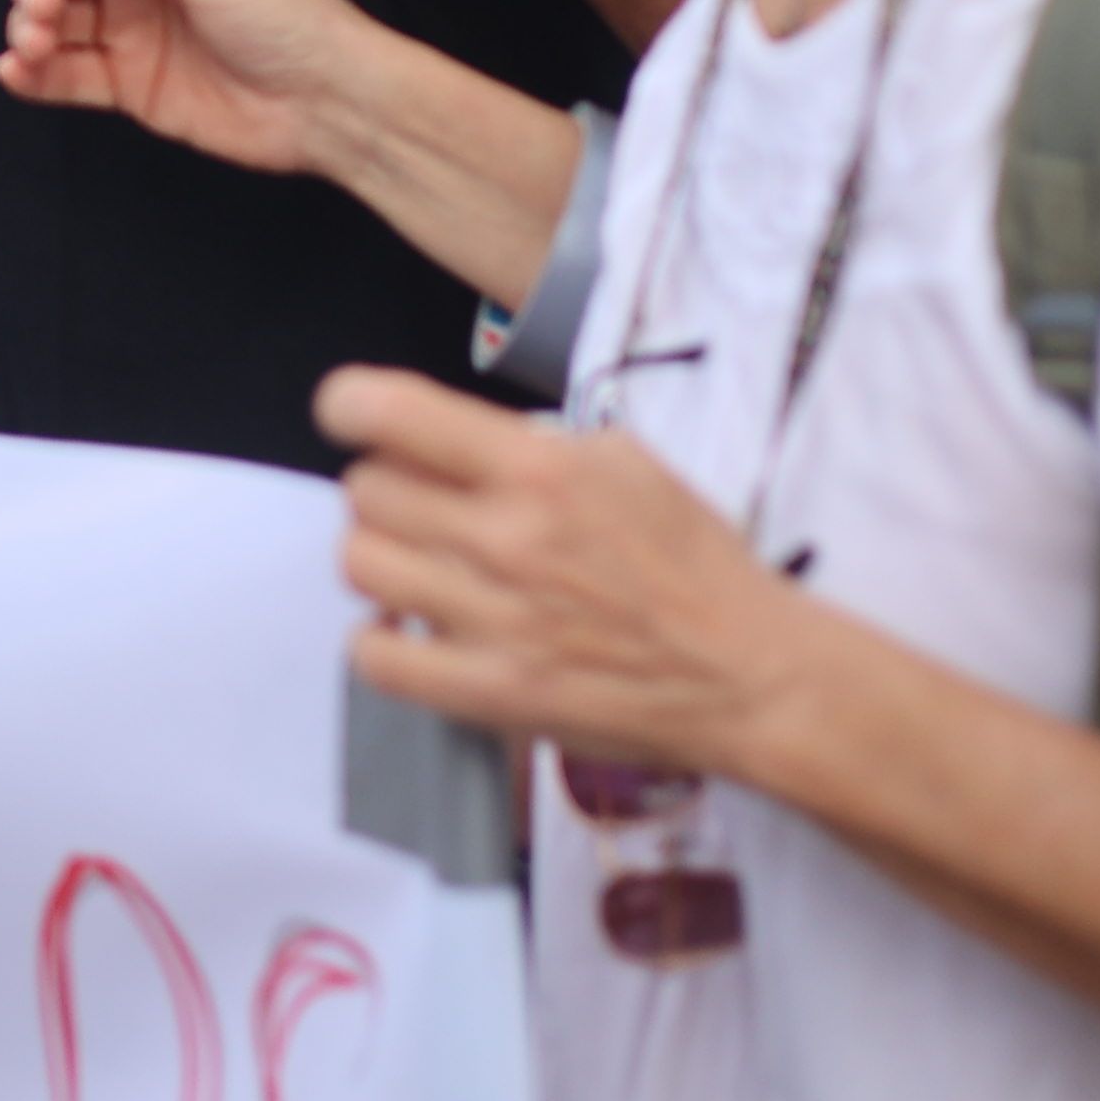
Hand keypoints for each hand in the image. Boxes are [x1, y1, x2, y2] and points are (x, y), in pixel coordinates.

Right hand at [0, 0, 385, 176]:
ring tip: (35, 46)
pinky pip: (61, 72)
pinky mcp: (125, 81)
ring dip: (25, 28)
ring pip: (47, 15)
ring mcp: (128, 25)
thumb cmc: (282, 13)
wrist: (326, 103)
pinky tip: (19, 74)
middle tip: (39, 11)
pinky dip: (32, 73)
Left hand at [321, 367, 822, 780]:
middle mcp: (506, 538)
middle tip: (423, 507)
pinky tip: (414, 628)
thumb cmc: (694, 566)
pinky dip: (380, 639)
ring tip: (421, 567)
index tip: (352, 417)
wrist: (749, 675)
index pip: (390, 412)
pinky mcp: (489, 693)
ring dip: (382, 559)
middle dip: (386, 489)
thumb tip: (450, 440)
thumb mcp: (624, 462)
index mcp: (541, 469)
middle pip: (367, 490)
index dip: (350, 407)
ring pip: (359, 564)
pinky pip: (374, 656)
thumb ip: (531, 444)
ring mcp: (492, 621)